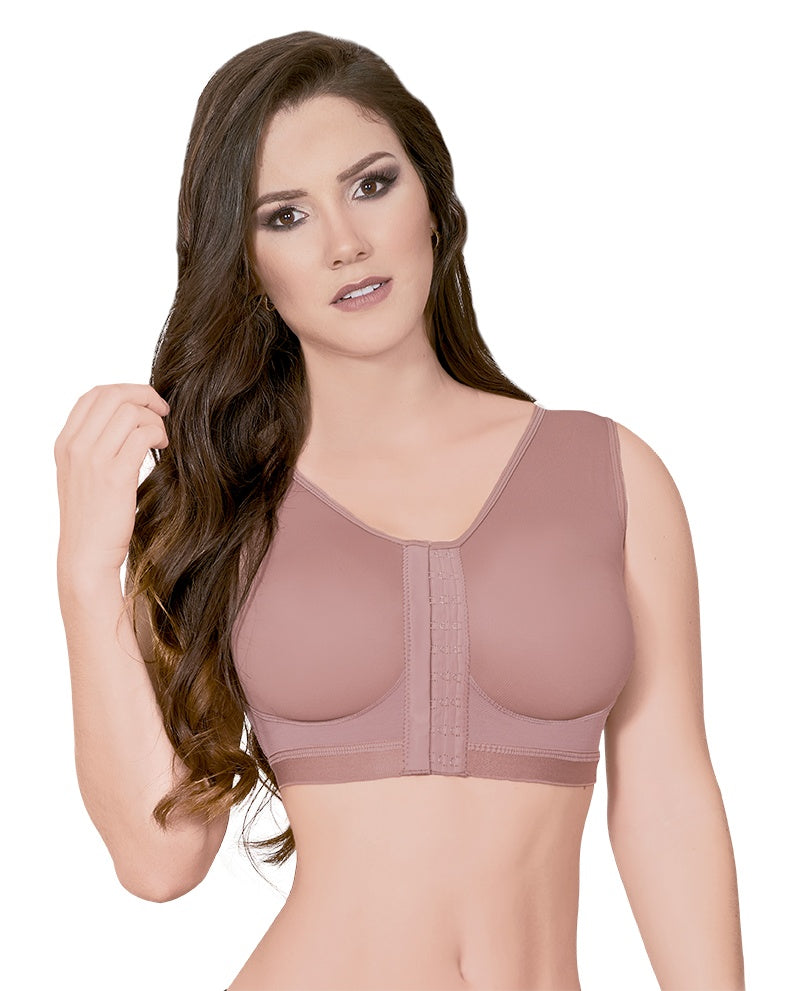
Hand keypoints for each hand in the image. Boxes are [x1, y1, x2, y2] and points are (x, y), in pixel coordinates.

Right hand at [54, 383, 170, 579]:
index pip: (93, 396)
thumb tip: (127, 419)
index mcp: (65, 443)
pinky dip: (158, 434)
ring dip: (154, 419)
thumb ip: (94, 445)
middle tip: (163, 411)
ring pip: (131, 413)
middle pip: (113, 396)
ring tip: (162, 438)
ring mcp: (93, 460)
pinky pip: (143, 435)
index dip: (125, 390)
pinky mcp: (115, 475)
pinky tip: (164, 448)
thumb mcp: (82, 475)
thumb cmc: (92, 517)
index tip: (145, 402)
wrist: (86, 554)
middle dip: (145, 396)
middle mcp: (75, 446)